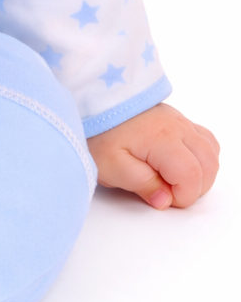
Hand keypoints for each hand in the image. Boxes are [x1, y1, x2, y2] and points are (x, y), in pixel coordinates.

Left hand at [87, 102, 218, 208]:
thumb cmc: (97, 132)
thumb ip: (141, 184)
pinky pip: (203, 139)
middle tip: (168, 192)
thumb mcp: (111, 166)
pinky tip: (181, 164)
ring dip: (201, 173)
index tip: (161, 197)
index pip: (192, 177)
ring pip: (210, 152)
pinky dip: (201, 156)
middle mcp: (177, 127)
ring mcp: (179, 120)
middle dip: (195, 188)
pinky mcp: (175, 118)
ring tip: (174, 180)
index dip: (182, 197)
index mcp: (163, 140)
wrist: (90, 101)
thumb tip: (165, 201)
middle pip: (209, 165)